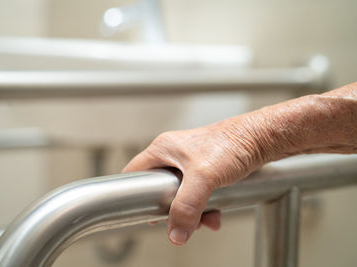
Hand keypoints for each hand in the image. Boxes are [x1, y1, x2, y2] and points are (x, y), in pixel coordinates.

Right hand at [123, 118, 267, 245]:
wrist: (260, 140)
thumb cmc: (232, 144)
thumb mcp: (204, 177)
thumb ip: (187, 206)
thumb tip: (175, 232)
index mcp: (164, 149)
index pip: (135, 172)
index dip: (134, 193)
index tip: (144, 211)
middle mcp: (174, 155)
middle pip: (159, 189)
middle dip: (172, 210)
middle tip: (180, 220)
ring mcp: (189, 163)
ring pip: (180, 195)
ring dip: (192, 212)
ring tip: (206, 220)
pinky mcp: (205, 170)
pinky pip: (196, 194)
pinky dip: (204, 207)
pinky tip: (215, 214)